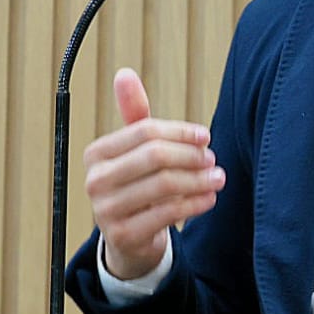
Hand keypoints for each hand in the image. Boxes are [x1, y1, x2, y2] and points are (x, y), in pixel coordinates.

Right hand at [82, 68, 223, 279]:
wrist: (130, 239)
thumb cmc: (138, 184)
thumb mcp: (136, 150)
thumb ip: (136, 115)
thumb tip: (124, 73)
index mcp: (97, 153)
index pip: (145, 132)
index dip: (181, 132)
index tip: (206, 136)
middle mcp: (95, 180)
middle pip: (155, 156)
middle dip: (190, 156)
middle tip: (212, 159)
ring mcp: (105, 210)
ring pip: (164, 185)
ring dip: (198, 180)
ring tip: (218, 178)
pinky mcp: (123, 236)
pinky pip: (167, 213)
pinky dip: (195, 203)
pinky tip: (210, 198)